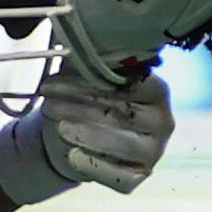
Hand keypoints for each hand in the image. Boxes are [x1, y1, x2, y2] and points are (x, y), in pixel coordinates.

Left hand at [0, 61, 173, 201]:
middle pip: (124, 114)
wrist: (83, 140)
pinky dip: (95, 166)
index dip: (89, 85)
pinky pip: (120, 176)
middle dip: (81, 108)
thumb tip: (73, 35)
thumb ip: (90, 62)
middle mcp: (164, 121)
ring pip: (124, 145)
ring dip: (88, 135)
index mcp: (157, 90)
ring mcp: (155, 151)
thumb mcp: (89, 78)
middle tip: (48, 104)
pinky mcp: (140, 176)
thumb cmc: (87, 102)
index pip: (129, 86)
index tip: (51, 83)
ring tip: (59, 128)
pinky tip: (72, 156)